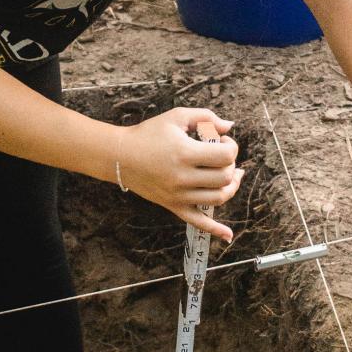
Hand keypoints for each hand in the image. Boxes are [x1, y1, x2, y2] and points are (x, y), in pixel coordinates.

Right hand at [118, 107, 243, 241]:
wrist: (120, 156)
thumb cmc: (149, 134)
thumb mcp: (176, 116)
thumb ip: (206, 116)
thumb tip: (230, 126)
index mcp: (185, 153)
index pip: (226, 156)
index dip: (231, 146)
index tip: (222, 140)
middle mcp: (183, 178)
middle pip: (225, 177)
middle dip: (231, 164)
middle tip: (221, 155)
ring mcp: (179, 195)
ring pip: (219, 198)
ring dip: (231, 186)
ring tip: (230, 175)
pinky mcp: (173, 206)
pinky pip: (198, 222)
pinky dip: (215, 229)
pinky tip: (228, 235)